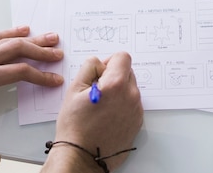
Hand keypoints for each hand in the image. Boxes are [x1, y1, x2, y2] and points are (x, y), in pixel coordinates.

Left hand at [0, 26, 63, 165]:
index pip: (20, 73)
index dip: (41, 76)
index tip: (53, 79)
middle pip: (18, 51)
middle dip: (41, 52)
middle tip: (57, 53)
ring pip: (5, 40)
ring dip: (29, 39)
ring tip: (46, 37)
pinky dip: (5, 32)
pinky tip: (17, 30)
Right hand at [43, 52, 142, 172]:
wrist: (82, 156)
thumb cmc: (75, 126)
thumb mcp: (74, 89)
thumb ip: (89, 67)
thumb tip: (99, 63)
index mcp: (116, 84)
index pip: (123, 57)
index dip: (109, 61)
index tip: (100, 72)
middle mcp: (131, 95)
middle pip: (128, 71)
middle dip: (113, 76)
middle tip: (97, 90)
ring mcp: (136, 109)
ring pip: (130, 88)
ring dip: (118, 91)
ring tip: (101, 106)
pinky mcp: (138, 121)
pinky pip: (132, 103)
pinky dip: (122, 104)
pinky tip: (107, 115)